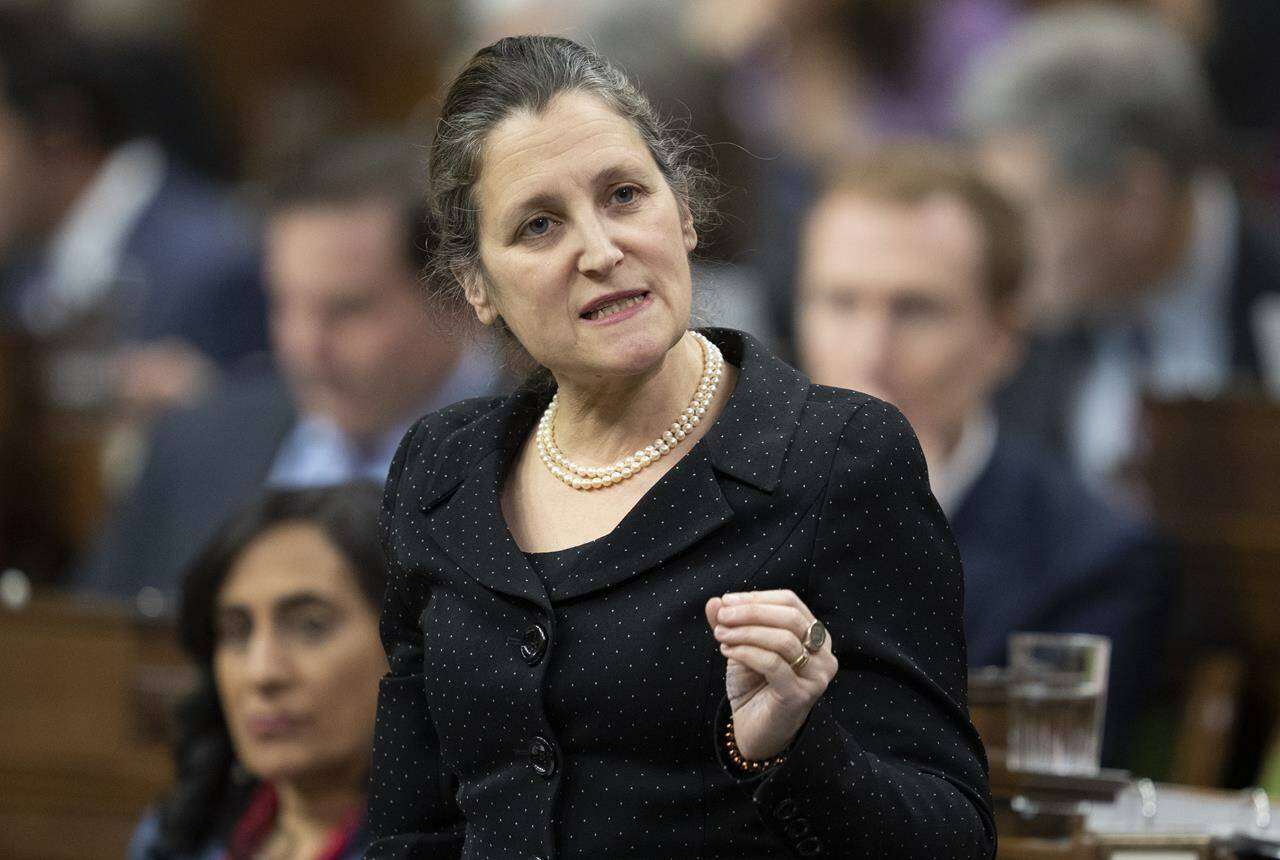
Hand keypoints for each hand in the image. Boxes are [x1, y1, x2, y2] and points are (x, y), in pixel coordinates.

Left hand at [704, 589, 836, 760]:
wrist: (755, 732)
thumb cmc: (754, 687)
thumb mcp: (741, 647)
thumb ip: (731, 625)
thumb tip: (714, 601)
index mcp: (814, 635)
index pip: (790, 602)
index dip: (756, 598)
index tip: (725, 601)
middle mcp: (823, 654)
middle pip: (790, 617)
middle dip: (751, 612)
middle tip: (722, 616)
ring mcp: (816, 676)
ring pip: (783, 639)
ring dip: (746, 632)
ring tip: (720, 634)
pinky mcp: (801, 695)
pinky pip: (773, 664)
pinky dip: (747, 652)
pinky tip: (727, 651)